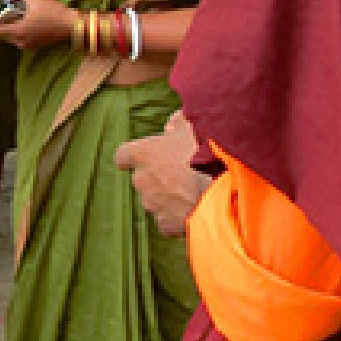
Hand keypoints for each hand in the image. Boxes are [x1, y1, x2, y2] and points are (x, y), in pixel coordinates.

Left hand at [0, 0, 77, 50]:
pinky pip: (18, 40)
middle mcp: (19, 42)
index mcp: (17, 31)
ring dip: (7, 28)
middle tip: (0, 12)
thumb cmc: (52, 11)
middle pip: (0, 35)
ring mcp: (27, 46)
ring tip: (12, 16)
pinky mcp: (34, 46)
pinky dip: (16, 32)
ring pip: (9, 38)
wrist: (71, 24)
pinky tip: (22, 21)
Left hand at [114, 111, 209, 235]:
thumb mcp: (191, 131)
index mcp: (142, 154)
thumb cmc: (201, 157)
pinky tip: (194, 211)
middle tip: (180, 175)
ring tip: (193, 193)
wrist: (217, 193)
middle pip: (142, 179)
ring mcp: (151, 203)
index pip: (123, 155)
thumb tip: (176, 117)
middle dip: (157, 178)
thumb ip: (180, 122)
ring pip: (155, 200)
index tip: (144, 157)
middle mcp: (141, 179)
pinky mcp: (164, 223)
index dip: (132, 156)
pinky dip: (176, 218)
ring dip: (168, 197)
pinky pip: (166, 220)